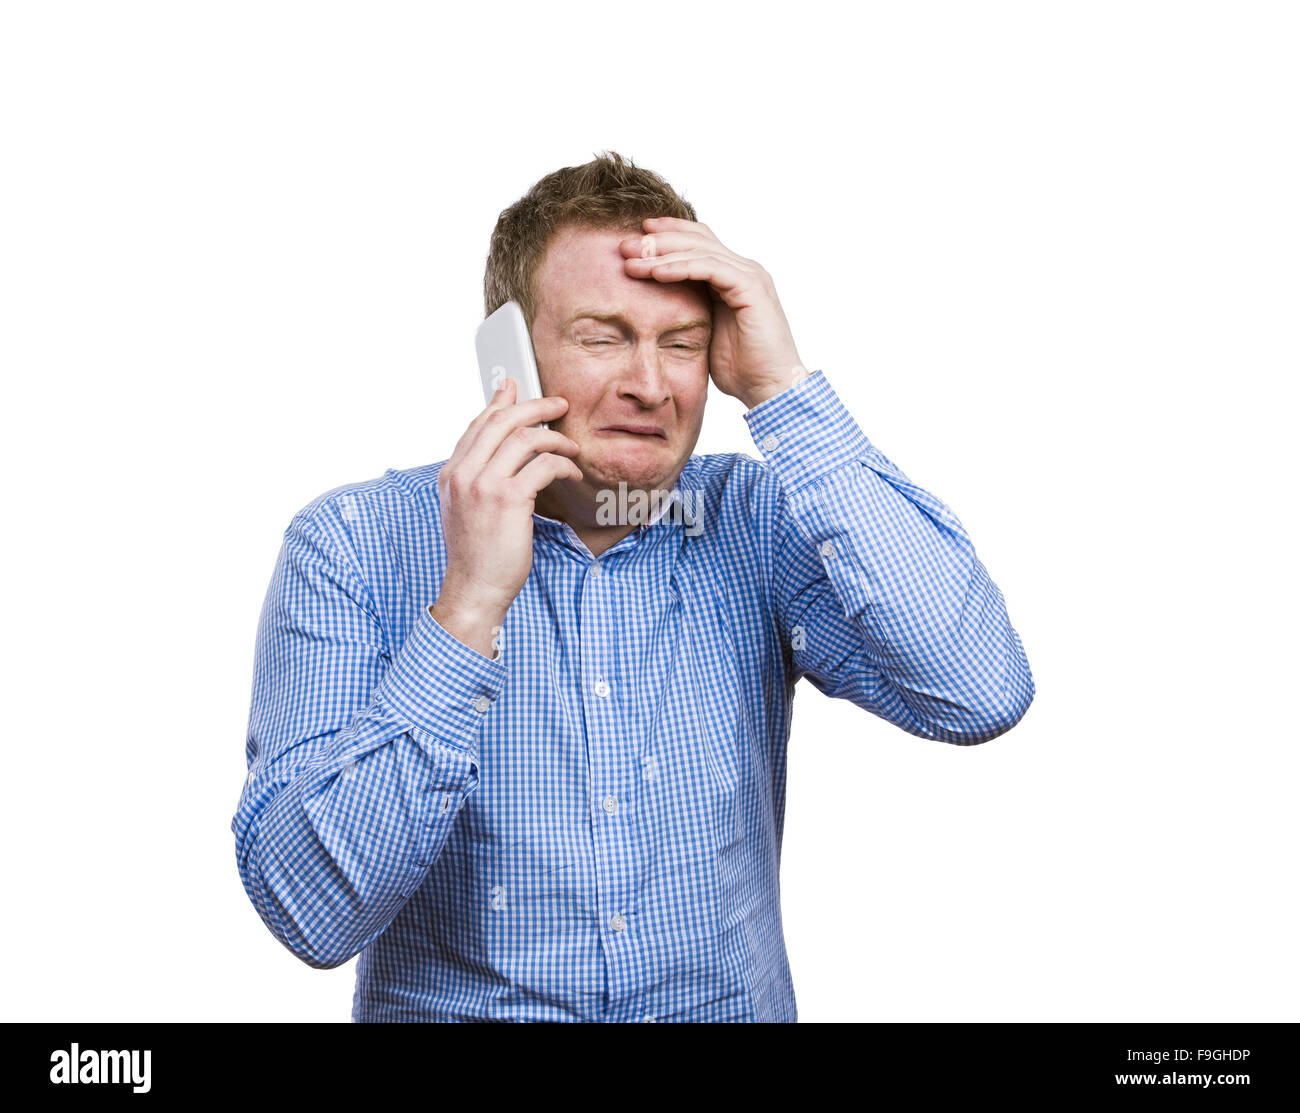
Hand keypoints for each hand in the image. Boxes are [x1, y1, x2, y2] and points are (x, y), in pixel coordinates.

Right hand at [431, 378, 581, 655]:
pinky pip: (543, 464)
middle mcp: (463, 474)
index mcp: (451, 474)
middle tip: (558, 405)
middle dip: (534, 406)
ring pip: (524, 437)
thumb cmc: (477, 554)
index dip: (500, 403)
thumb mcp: (466, 509)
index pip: (476, 425)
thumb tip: (495, 452)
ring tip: (571, 446)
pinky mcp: (508, 499)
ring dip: (555, 437)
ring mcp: (483, 485)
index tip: (517, 389)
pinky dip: (563, 464)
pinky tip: (572, 473)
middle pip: (501, 421)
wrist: (474, 589)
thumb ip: (477, 477)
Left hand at [619, 216, 806, 409]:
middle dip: (658, 239)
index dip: (667, 235)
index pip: (698, 241)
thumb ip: (689, 312)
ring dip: (662, 253)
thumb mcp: (705, 333)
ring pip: (700, 250)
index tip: (634, 238)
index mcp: (732, 276)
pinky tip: (656, 272)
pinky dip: (681, 267)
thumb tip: (655, 309)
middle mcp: (743, 269)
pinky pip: (710, 268)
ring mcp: (750, 275)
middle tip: (624, 244)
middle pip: (696, 239)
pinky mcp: (751, 287)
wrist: (770, 388)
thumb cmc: (741, 369)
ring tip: (632, 259)